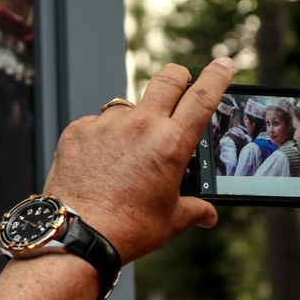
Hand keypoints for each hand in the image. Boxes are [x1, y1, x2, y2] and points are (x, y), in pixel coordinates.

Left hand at [42, 59, 233, 262]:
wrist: (77, 236)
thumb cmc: (126, 230)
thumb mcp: (170, 220)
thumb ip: (193, 210)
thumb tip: (208, 215)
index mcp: (171, 144)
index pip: (202, 96)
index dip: (216, 75)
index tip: (222, 64)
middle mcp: (141, 126)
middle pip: (167, 78)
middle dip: (178, 75)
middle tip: (180, 83)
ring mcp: (106, 125)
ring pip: (127, 104)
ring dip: (134, 118)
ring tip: (127, 150)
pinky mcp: (78, 130)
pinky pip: (95, 123)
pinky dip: (101, 137)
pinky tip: (99, 163)